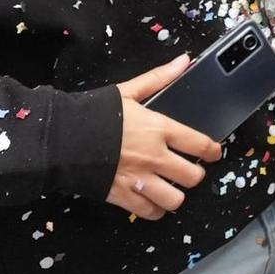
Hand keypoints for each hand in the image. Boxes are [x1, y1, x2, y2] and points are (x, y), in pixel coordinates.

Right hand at [107, 56, 223, 219]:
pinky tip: (152, 199)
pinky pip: (151, 212)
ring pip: (175, 200)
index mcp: (159, 129)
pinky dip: (155, 209)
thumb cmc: (94, 114)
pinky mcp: (124, 197)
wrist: (60, 139)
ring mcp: (140, 180)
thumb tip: (183, 61)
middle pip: (193, 176)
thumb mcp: (128, 91)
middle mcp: (155, 157)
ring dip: (175, 195)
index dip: (212, 151)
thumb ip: (159, 78)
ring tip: (169, 187)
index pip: (200, 144)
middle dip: (194, 174)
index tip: (213, 153)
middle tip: (187, 170)